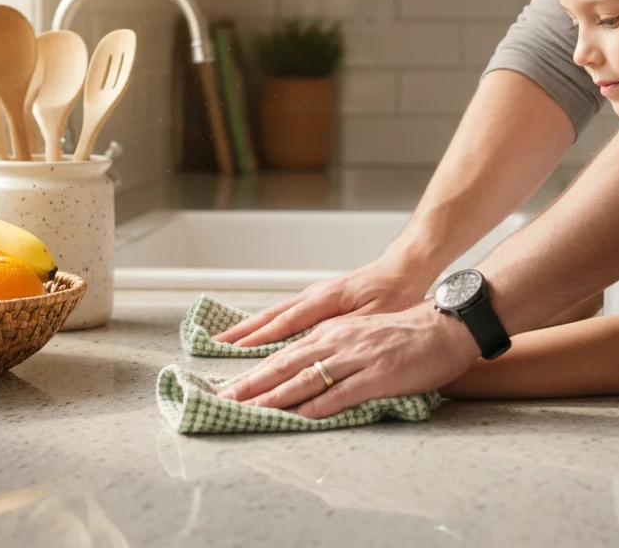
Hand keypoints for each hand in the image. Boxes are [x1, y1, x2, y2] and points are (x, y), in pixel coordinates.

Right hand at [212, 255, 433, 346]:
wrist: (405, 267)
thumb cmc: (395, 292)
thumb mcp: (376, 315)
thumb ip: (344, 330)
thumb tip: (315, 344)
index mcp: (325, 300)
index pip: (283, 323)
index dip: (257, 340)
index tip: (232, 352)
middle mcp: (314, 296)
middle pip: (270, 317)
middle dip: (240, 335)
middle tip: (212, 348)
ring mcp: (315, 297)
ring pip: (274, 315)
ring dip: (248, 329)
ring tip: (223, 342)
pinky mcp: (320, 300)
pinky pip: (285, 314)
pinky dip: (266, 325)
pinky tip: (256, 334)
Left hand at [217, 303, 481, 418]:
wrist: (446, 327)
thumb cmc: (407, 334)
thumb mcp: (362, 334)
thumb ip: (334, 351)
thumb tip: (306, 375)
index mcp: (332, 332)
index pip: (284, 354)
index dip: (254, 372)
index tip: (229, 387)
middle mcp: (338, 341)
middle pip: (285, 365)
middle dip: (251, 385)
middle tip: (224, 401)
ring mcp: (356, 358)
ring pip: (305, 379)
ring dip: (273, 397)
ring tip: (248, 411)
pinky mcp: (377, 376)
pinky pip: (339, 394)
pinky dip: (315, 407)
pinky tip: (296, 417)